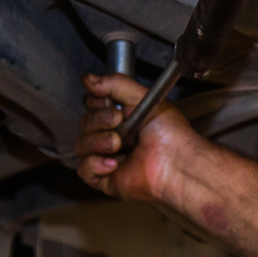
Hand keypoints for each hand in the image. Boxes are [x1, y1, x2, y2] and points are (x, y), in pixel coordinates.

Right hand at [76, 72, 200, 200]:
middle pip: (84, 122)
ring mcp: (108, 156)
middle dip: (98, 120)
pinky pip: (83, 169)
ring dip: (97, 142)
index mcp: (122, 116)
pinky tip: (114, 163)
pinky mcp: (106, 177)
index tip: (107, 101)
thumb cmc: (169, 133)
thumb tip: (88, 79)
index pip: (92, 104)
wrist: (176, 161)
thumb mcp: (142, 97)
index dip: (95, 102)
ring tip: (118, 144)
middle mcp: (113, 134)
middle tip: (118, 120)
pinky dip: (95, 164)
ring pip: (81, 144)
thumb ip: (115, 84)